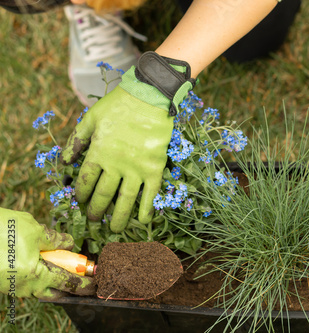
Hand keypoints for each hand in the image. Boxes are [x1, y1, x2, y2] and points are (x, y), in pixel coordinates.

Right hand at [0, 208, 94, 299]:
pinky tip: (43, 262)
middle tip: (83, 279)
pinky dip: (39, 274)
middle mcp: (23, 285)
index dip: (84, 282)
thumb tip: (69, 244)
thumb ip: (55, 240)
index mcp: (35, 275)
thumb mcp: (33, 230)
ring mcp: (11, 285)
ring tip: (65, 267)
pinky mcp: (4, 280)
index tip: (96, 283)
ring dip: (53, 279)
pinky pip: (26, 281)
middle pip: (54, 292)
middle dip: (70, 287)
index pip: (68, 282)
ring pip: (39, 287)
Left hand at [61, 52, 194, 231]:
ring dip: (118, 217)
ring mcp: (137, 169)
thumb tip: (64, 160)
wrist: (150, 98)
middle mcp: (116, 165)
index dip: (81, 194)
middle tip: (93, 219)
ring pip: (125, 200)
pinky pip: (150, 194)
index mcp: (98, 153)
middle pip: (103, 195)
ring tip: (113, 229)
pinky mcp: (155, 169)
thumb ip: (77, 140)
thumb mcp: (90, 117)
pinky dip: (146, 209)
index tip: (80, 201)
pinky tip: (143, 221)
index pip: (85, 181)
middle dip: (95, 210)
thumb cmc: (119, 105)